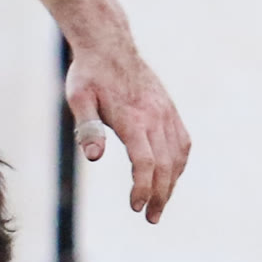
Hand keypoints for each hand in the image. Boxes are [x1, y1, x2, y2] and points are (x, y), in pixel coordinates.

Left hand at [64, 41, 190, 221]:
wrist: (109, 43)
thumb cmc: (88, 73)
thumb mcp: (78, 97)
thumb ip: (87, 127)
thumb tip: (94, 157)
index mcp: (133, 117)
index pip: (145, 161)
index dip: (143, 187)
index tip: (135, 207)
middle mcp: (155, 116)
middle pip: (166, 165)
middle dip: (160, 195)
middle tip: (150, 217)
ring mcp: (166, 112)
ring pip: (178, 156)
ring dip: (172, 183)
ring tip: (160, 204)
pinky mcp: (169, 109)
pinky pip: (182, 142)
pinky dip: (179, 163)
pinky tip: (171, 177)